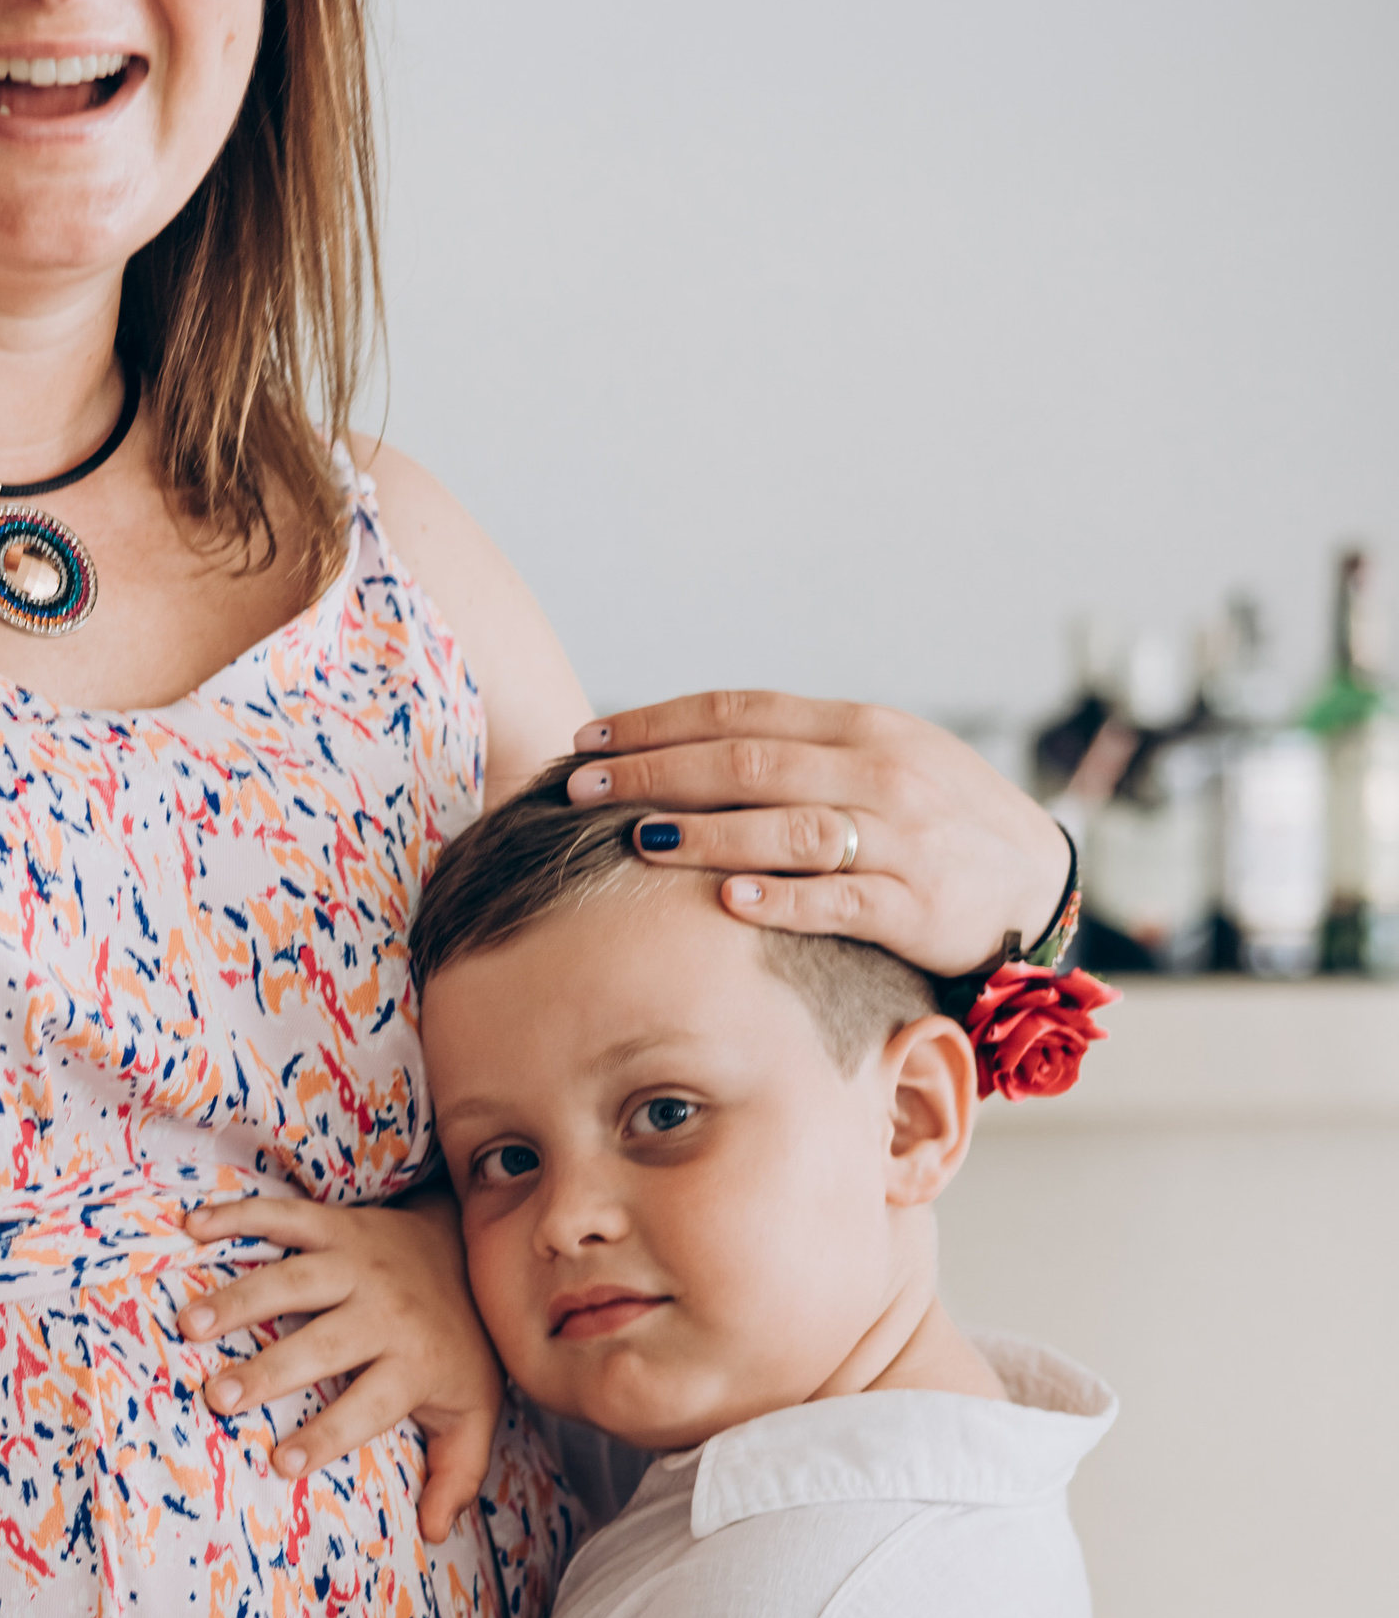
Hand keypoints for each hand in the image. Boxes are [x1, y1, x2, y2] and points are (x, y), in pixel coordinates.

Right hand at [181, 1189, 503, 1540]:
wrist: (475, 1253)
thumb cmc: (461, 1350)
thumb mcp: (475, 1415)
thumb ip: (458, 1475)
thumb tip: (435, 1533)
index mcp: (417, 1362)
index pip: (369, 1406)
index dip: (326, 1435)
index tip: (280, 1464)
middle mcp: (387, 1310)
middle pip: (323, 1342)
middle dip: (269, 1370)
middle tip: (216, 1398)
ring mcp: (359, 1261)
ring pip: (295, 1278)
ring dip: (239, 1298)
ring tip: (190, 1324)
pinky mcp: (338, 1224)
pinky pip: (284, 1216)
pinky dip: (237, 1215)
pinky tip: (192, 1226)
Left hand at [562, 694, 1068, 979]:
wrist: (1038, 881)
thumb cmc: (938, 822)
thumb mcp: (879, 763)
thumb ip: (800, 754)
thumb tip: (693, 750)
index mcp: (859, 728)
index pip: (740, 713)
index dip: (659, 723)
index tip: (590, 740)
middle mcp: (878, 771)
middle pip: (748, 762)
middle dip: (656, 773)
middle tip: (579, 788)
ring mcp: (900, 837)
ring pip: (788, 826)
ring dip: (705, 832)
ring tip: (635, 840)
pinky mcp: (916, 904)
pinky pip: (839, 899)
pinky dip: (781, 898)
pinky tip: (725, 901)